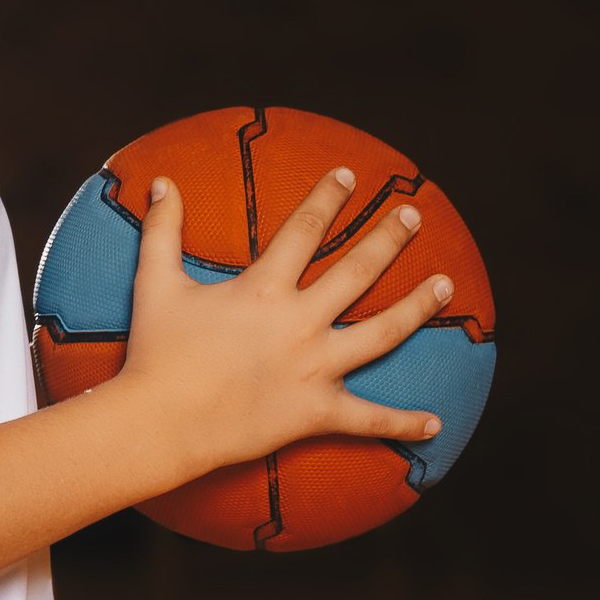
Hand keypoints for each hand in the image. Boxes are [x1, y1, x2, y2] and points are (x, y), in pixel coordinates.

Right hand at [107, 167, 456, 468]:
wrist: (160, 422)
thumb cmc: (156, 354)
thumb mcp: (155, 284)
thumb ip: (162, 231)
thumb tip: (162, 183)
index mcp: (265, 289)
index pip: (305, 229)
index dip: (327, 197)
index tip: (347, 176)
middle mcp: (301, 322)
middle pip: (359, 270)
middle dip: (389, 237)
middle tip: (412, 215)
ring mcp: (316, 367)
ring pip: (383, 333)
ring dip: (418, 306)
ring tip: (444, 284)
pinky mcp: (317, 412)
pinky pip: (369, 419)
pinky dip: (403, 422)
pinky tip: (434, 422)